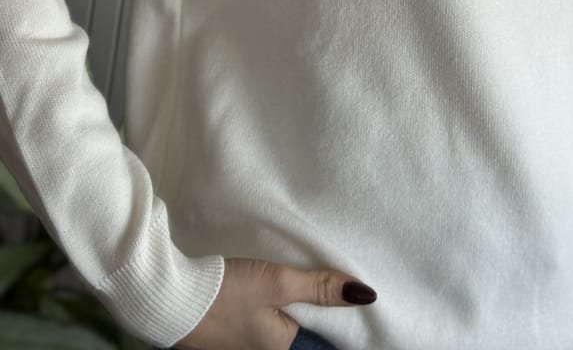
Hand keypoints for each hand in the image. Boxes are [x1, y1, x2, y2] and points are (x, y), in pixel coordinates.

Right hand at [174, 257, 376, 349]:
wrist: (167, 297)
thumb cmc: (225, 295)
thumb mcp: (277, 283)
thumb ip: (320, 288)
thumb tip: (366, 295)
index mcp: (282, 349)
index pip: (321, 336)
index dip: (335, 313)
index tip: (345, 288)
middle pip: (300, 327)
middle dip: (312, 304)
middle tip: (325, 270)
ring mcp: (242, 342)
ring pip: (279, 318)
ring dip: (289, 298)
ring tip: (303, 268)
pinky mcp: (225, 328)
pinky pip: (259, 314)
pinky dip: (268, 298)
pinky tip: (268, 277)